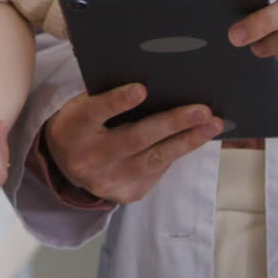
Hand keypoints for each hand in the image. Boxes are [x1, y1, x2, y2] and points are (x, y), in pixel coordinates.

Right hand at [44, 83, 222, 203]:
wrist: (66, 162)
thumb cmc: (84, 120)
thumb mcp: (84, 103)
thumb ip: (108, 95)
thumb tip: (156, 83)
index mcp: (74, 128)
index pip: (95, 112)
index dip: (118, 102)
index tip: (142, 89)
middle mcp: (88, 158)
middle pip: (134, 139)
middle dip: (172, 123)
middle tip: (202, 110)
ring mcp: (108, 181)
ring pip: (154, 159)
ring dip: (187, 141)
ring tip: (211, 125)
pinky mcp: (125, 194)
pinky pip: (156, 171)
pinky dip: (176, 152)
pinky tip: (194, 138)